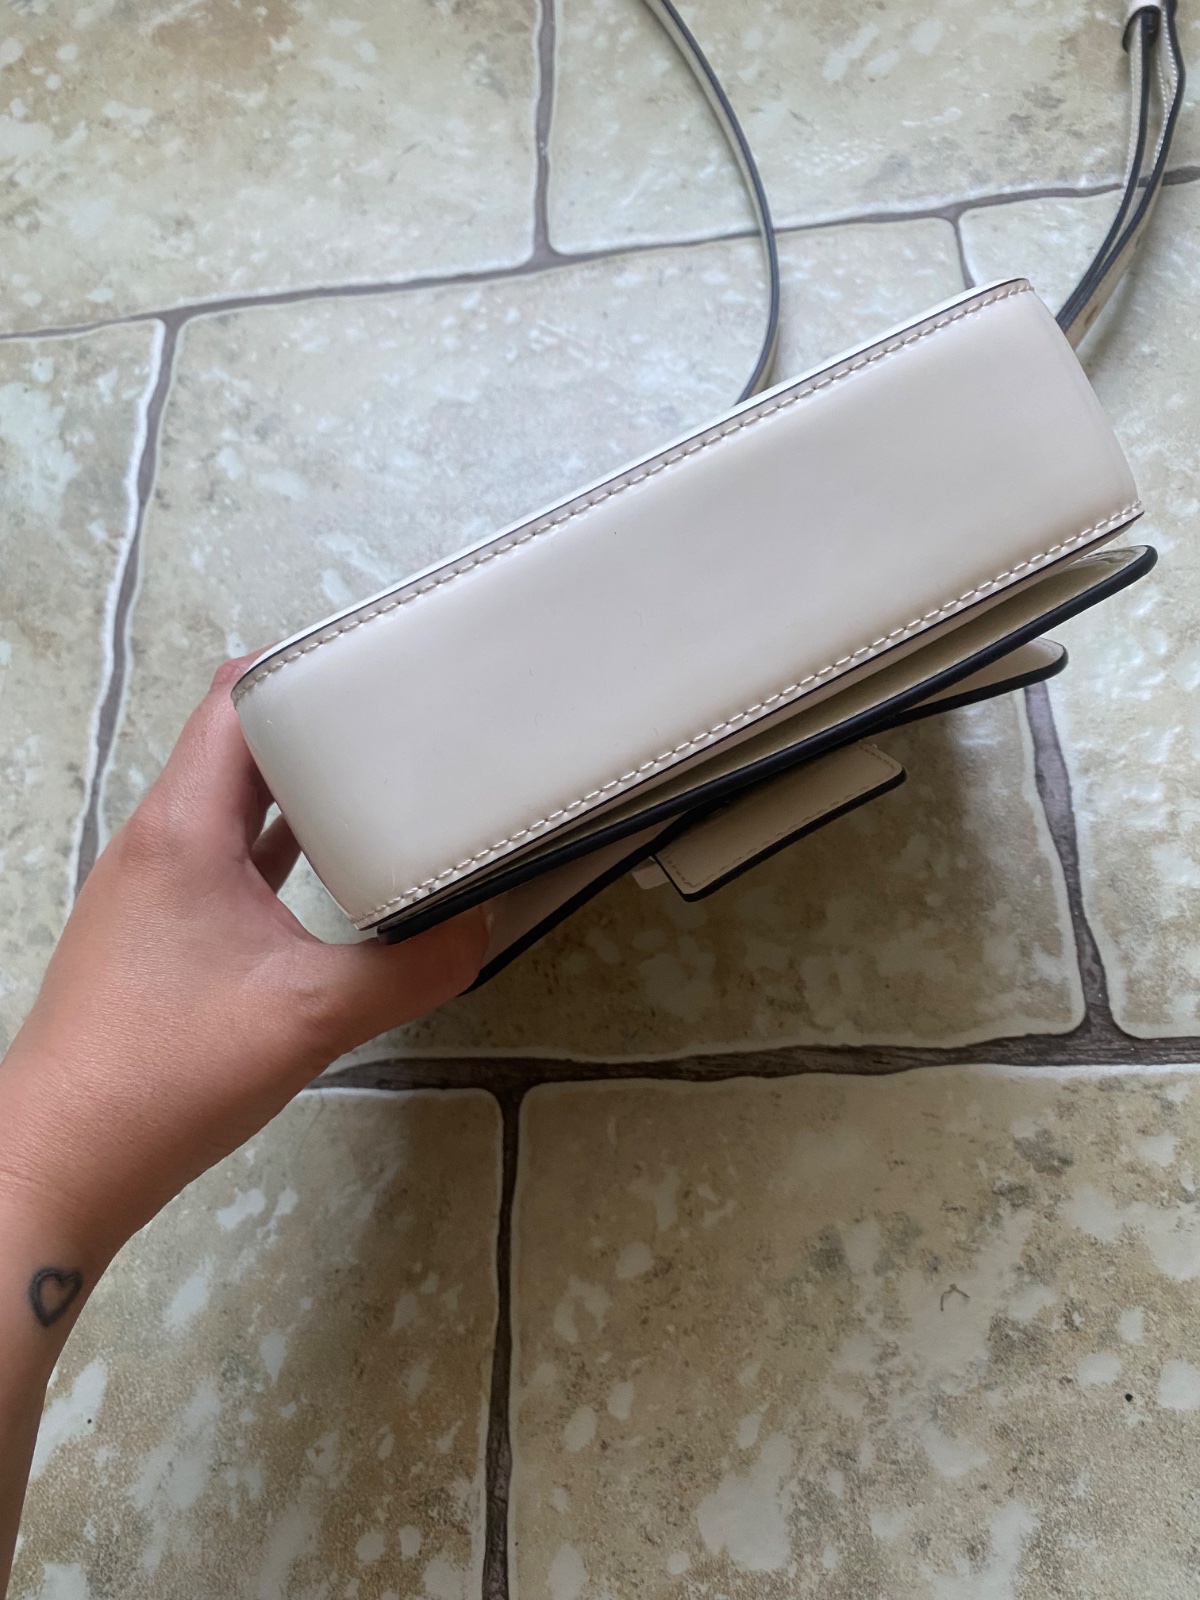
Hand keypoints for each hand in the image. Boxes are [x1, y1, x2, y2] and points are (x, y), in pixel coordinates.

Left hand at [0, 656, 488, 1263]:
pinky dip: (276, 849)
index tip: (371, 666)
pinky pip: (225, 859)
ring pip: (231, 805)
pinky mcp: (157, 932)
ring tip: (375, 785)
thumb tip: (476, 932)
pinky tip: (327, 874)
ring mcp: (153, 887)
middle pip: (238, 745)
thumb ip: (411, 970)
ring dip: (296, 791)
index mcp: (185, 828)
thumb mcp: (313, 1017)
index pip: (235, 699)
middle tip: (393, 724)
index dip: (301, 667)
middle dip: (314, 726)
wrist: (66, 1158)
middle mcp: (160, 842)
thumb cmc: (165, 1074)